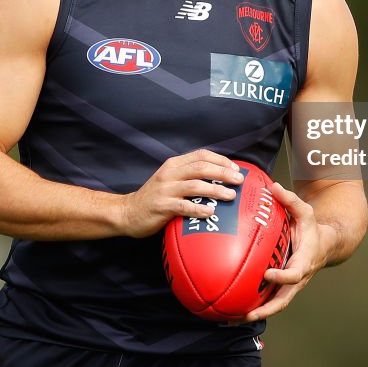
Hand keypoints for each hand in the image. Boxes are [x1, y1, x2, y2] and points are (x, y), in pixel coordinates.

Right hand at [119, 149, 243, 237]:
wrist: (127, 212)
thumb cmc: (155, 197)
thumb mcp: (170, 180)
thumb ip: (189, 176)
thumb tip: (220, 178)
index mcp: (173, 165)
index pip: (201, 155)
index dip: (221, 160)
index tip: (235, 168)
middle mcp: (169, 174)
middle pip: (201, 167)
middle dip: (223, 172)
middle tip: (239, 180)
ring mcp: (165, 190)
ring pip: (195, 185)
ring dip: (215, 189)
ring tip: (231, 195)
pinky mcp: (161, 206)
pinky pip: (184, 206)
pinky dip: (199, 208)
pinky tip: (211, 212)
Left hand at [243, 182, 326, 321]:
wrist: (326, 245)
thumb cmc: (312, 227)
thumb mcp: (306, 212)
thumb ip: (291, 200)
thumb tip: (274, 186)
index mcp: (304, 261)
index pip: (294, 274)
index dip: (282, 276)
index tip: (268, 274)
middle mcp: (296, 278)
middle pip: (283, 300)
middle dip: (265, 309)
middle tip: (247, 314)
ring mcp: (289, 286)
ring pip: (273, 305)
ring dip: (254, 314)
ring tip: (231, 319)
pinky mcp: (281, 286)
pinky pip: (267, 299)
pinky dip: (252, 306)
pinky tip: (231, 310)